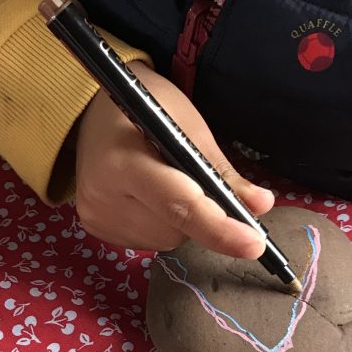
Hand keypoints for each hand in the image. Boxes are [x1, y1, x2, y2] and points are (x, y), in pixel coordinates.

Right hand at [73, 61, 273, 254]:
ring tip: (165, 181)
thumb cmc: (146, 107)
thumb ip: (221, 170)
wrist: (91, 112)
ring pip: (166, 238)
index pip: (178, 206)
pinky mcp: (96, 228)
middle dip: (200, 213)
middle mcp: (103, 197)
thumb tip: (260, 206)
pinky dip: (162, 224)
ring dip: (181, 220)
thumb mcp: (187, 125)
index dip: (218, 228)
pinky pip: (149, 240)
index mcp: (123, 163)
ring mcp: (97, 217)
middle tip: (195, 178)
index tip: (253, 244)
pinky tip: (148, 196)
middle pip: (176, 227)